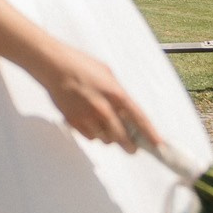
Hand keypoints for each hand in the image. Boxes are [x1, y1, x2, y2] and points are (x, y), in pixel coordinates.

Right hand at [34, 42, 160, 155]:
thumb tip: (127, 109)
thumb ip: (118, 93)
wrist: (53, 66)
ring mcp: (88, 117)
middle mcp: (103, 108)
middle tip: (132, 148)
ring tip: (104, 124)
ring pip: (106, 140)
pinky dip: (94, 134)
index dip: (150, 134)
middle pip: (123, 138)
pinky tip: (90, 121)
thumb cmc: (80, 65)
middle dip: (130, 146)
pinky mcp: (74, 122)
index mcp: (115, 93)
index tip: (158, 145)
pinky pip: (91, 138)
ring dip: (109, 137)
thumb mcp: (107, 74)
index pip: (139, 119)